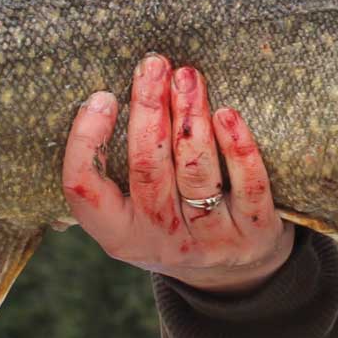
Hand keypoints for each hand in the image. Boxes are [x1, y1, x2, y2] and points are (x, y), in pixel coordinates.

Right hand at [61, 53, 293, 294]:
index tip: (101, 96)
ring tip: (188, 77)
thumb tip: (105, 91)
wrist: (237, 272)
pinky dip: (238, 148)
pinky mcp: (253, 233)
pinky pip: (248, 187)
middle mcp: (160, 241)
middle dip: (148, 110)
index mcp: (119, 233)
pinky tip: (228, 114)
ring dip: (190, 118)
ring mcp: (208, 241)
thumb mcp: (136, 210)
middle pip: (147, 170)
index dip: (85, 142)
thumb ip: (120, 168)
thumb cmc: (176, 219)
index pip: (84, 190)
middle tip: (153, 65)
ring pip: (195, 175)